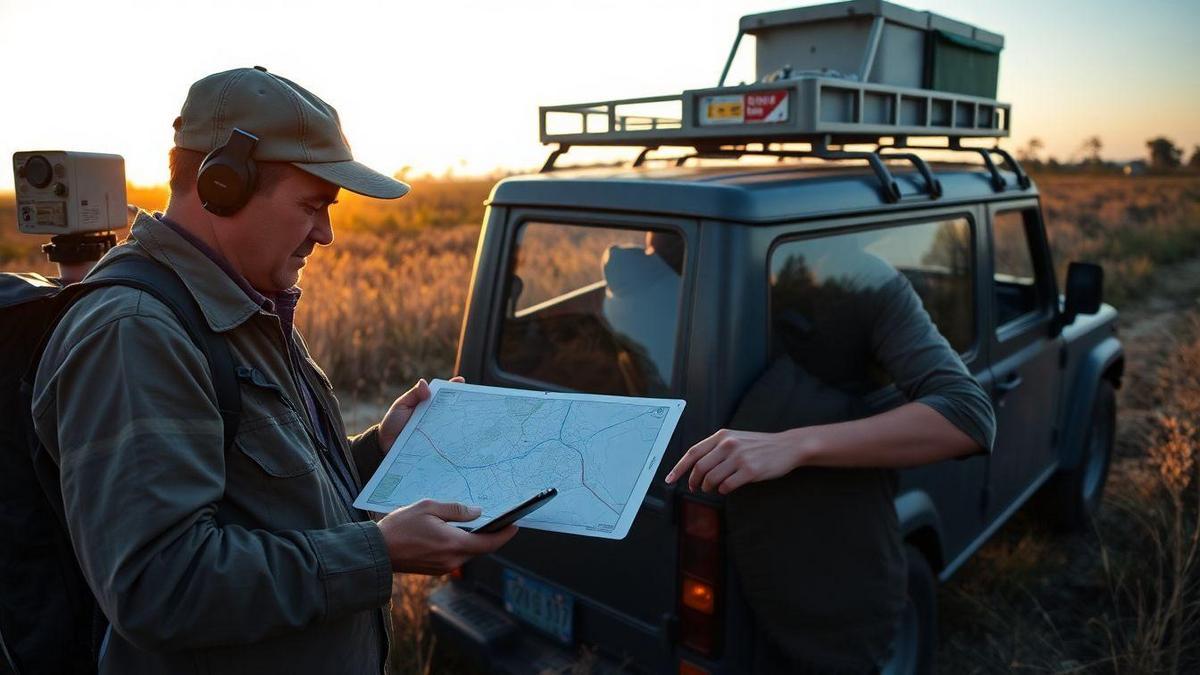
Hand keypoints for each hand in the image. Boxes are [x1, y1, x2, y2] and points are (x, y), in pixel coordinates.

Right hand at [377, 499, 517, 574]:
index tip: (516, 525)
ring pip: (468, 553)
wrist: (377, 551)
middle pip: (480, 549)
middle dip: (491, 536)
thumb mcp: (428, 508)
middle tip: (499, 520)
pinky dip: (462, 546)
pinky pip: (456, 557)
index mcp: (454, 544)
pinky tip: (457, 533)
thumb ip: (455, 510)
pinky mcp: (435, 569)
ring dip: (475, 541)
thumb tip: (477, 512)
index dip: (505, 535)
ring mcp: (443, 567)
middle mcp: (452, 560)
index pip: (490, 543)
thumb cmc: (400, 527)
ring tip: (479, 524)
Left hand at [378, 376, 464, 450]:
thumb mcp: (401, 405)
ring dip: (462, 423)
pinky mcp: (436, 445)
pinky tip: (463, 439)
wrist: (384, 445)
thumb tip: (424, 383)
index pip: (444, 393)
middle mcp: (436, 416)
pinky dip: (455, 440)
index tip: (461, 381)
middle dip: (464, 403)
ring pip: (453, 425)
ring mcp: (437, 431)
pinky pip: (446, 442)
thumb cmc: (393, 422)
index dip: (454, 387)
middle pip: (453, 408)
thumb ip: (413, 395)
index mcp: (429, 404)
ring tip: (472, 419)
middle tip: (472, 400)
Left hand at [664, 428, 804, 494]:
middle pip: (700, 468)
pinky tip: (727, 488)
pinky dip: (723, 490)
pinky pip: (727, 486)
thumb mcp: (736, 439)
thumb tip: (695, 467)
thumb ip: (716, 448)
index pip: (693, 452)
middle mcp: (728, 445)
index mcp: (722, 436)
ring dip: (708, 488)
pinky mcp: (750, 471)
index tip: (670, 479)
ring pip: (712, 479)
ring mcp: (739, 458)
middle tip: (695, 488)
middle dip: (693, 482)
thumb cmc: (759, 445)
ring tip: (712, 489)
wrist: (786, 446)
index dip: (679, 467)